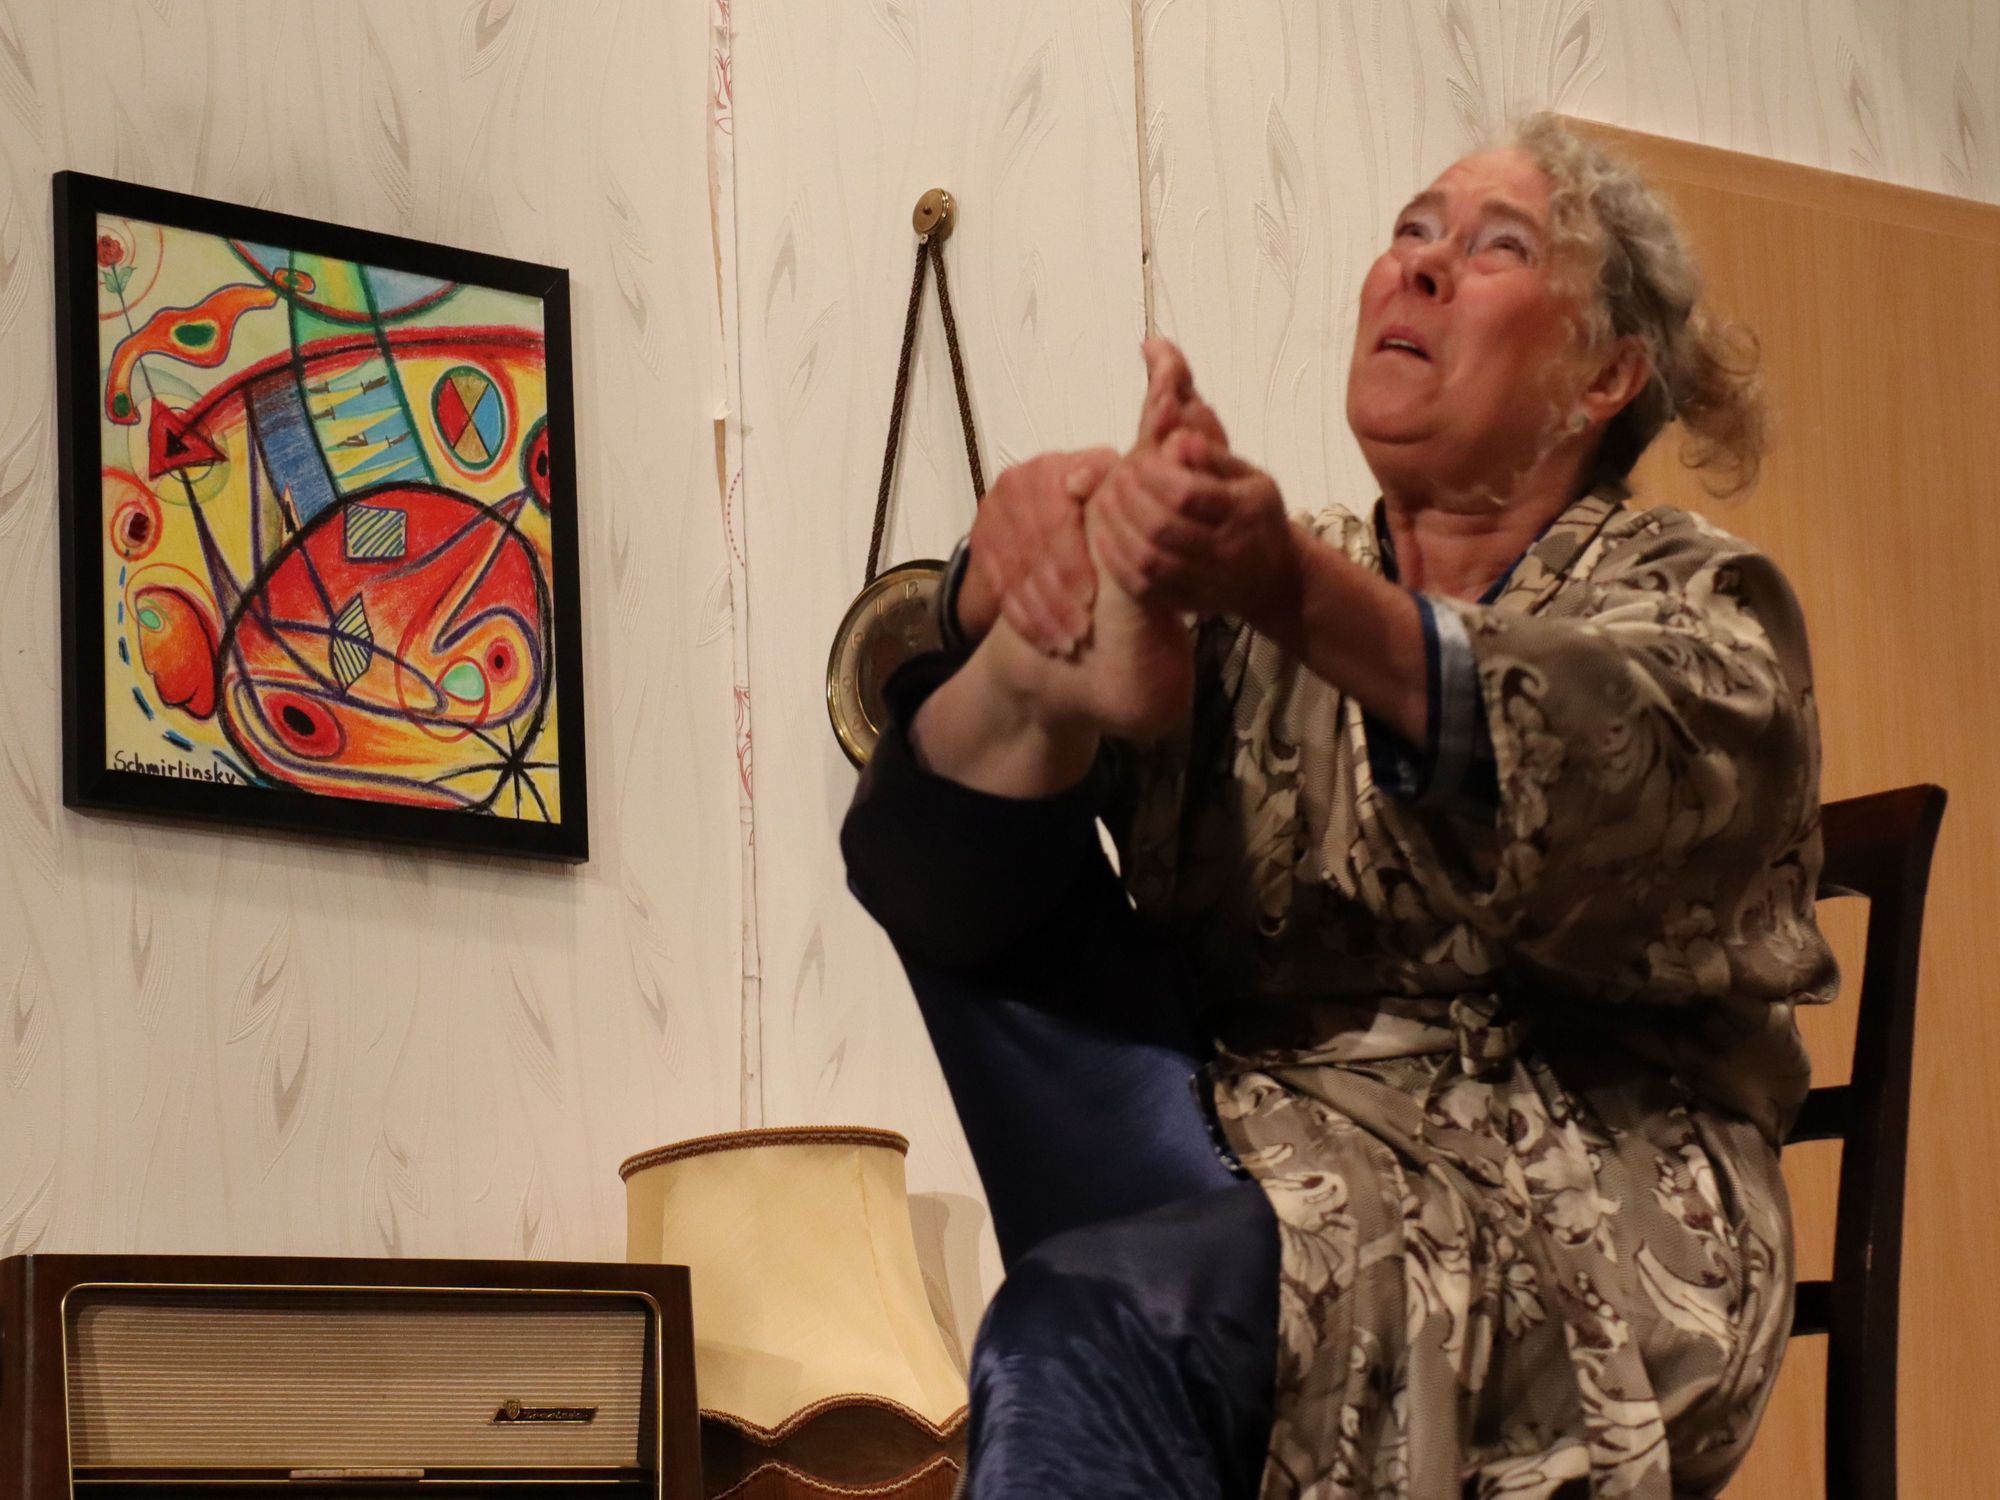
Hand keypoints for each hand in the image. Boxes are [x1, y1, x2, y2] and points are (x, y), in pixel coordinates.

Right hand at [956, 448, 1113, 650]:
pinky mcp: (981, 541)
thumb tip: (1088, 483)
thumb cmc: (1094, 502)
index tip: (1090, 598)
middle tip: (1081, 632)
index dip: (1072, 562)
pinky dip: (1024, 619)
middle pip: (1034, 551)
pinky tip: (1044, 640)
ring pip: (1017, 573)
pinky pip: (1000, 587)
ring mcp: (993, 513)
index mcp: (1051, 469)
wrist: (1046, 506)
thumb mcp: (1109, 488)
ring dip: (1042, 615)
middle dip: (1059, 597)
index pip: (1055, 519)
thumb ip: (1110, 487)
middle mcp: (1016, 484)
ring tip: (1067, 643)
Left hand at [1089, 400, 1301, 634]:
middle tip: (1117, 477)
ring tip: (1106, 500)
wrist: (1272, 579)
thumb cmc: (1256, 516)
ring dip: (1116, 527)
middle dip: (1129, 498)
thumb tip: (1176, 438)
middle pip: (1162, 527)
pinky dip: (1116, 561)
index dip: (1153, 474)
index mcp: (1246, 512)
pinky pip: (1143, 587)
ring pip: (1148, 560)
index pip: (1188, 493)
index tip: (1139, 459)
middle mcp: (1228, 551)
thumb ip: (1212, 455)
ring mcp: (1206, 583)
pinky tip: (1105, 535)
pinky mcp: (1186, 602)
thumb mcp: (1248, 477)